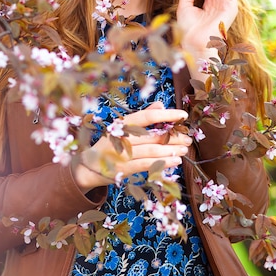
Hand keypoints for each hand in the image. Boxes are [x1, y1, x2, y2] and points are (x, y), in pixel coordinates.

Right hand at [72, 102, 191, 191]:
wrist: (87, 167)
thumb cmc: (109, 145)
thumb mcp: (121, 128)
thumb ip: (141, 117)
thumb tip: (160, 104)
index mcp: (122, 124)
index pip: (146, 116)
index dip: (166, 115)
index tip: (183, 115)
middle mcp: (120, 138)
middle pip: (152, 136)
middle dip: (174, 137)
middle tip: (188, 138)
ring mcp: (121, 154)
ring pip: (152, 151)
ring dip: (171, 150)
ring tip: (184, 150)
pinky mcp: (122, 170)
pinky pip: (147, 165)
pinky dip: (163, 163)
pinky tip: (175, 161)